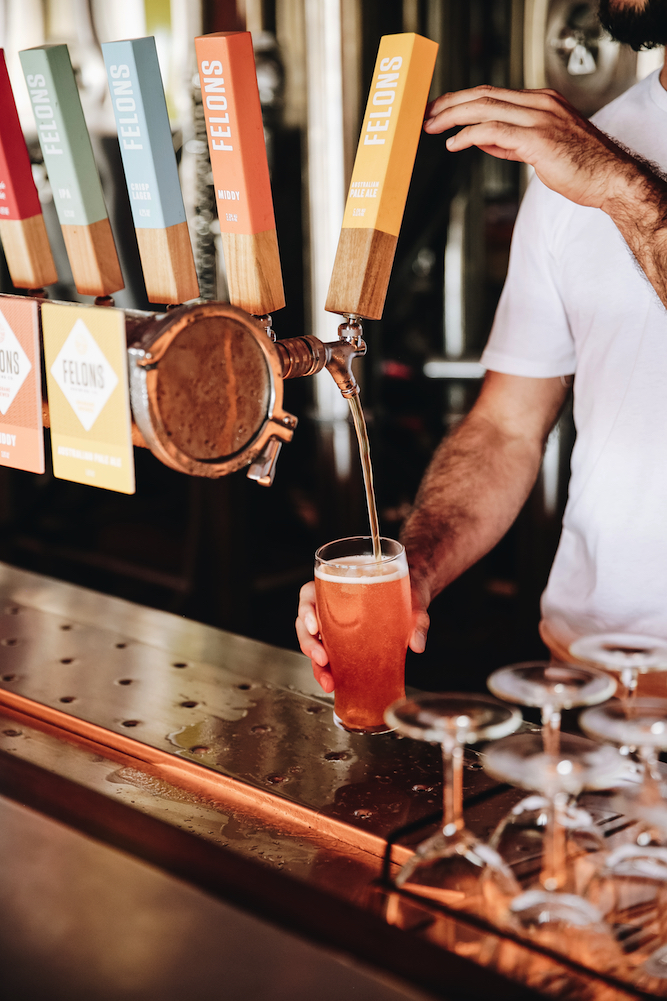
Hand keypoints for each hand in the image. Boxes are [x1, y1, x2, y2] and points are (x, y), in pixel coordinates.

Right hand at [296, 579, 430, 695]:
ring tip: (329, 680)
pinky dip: (328, 671)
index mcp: (337, 587)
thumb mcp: (413, 600)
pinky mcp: (342, 643)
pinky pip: (328, 656)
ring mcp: (335, 625)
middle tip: (322, 660)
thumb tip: (416, 643)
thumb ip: (416, 619)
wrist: (413, 598)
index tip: (315, 627)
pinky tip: (335, 683)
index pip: (310, 594)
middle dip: (309, 645)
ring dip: (316, 664)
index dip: (306, 611)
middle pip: (306, 623)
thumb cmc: (406, 591)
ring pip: (313, 643)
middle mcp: (331, 606)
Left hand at [424, 85, 636, 211]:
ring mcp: (539, 119)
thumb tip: (480, 141)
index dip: (462, 100)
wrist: (611, 179)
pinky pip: (493, 131)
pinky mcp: (537, 139)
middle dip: (450, 103)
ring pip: (485, 108)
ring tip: (432, 126)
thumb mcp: (540, 150)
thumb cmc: (581, 168)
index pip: (493, 94)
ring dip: (453, 116)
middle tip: (426, 115)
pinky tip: (453, 144)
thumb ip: (510, 143)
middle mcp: (539, 105)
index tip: (441, 109)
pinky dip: (468, 136)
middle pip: (484, 95)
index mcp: (541, 103)